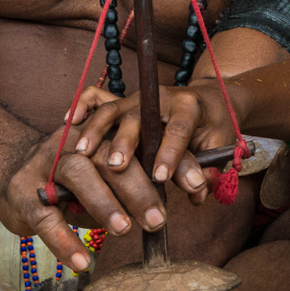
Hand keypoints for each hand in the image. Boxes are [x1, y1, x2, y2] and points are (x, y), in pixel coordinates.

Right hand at [0, 88, 177, 272]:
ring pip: (78, 174)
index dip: (170, 162)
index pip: (142, 144)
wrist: (7, 168)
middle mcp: (75, 142)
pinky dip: (64, 240)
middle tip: (158, 219)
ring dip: (103, 203)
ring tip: (124, 230)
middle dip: (138, 187)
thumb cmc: (68, 178)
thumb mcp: (102, 175)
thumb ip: (130, 187)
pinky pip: (45, 216)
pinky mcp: (24, 193)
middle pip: (110, 156)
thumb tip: (166, 210)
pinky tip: (82, 260)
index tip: (197, 185)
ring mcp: (46, 164)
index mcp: (102, 134)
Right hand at [73, 82, 239, 198]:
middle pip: (139, 117)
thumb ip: (209, 170)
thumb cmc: (213, 126)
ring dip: (97, 131)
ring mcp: (137, 99)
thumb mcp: (219, 146)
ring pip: (113, 109)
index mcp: (188, 105)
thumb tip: (200, 193)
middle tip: (116, 166)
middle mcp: (159, 98)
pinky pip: (96, 96)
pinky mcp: (122, 102)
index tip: (160, 176)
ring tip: (84, 153)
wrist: (209, 100)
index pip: (178, 128)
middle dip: (126, 142)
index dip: (170, 152)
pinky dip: (83, 105)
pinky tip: (70, 121)